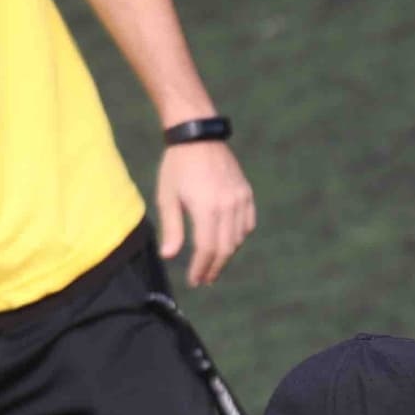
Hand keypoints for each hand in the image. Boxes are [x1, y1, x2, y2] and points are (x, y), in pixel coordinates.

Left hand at [156, 141, 255, 286]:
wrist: (197, 134)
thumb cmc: (177, 165)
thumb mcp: (167, 196)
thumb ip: (171, 228)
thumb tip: (169, 256)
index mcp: (206, 208)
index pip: (206, 249)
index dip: (201, 268)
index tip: (194, 280)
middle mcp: (227, 206)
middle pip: (224, 249)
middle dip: (214, 267)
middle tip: (205, 278)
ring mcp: (240, 199)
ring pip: (237, 239)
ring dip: (225, 254)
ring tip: (213, 263)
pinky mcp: (246, 194)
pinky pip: (247, 225)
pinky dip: (238, 238)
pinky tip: (227, 243)